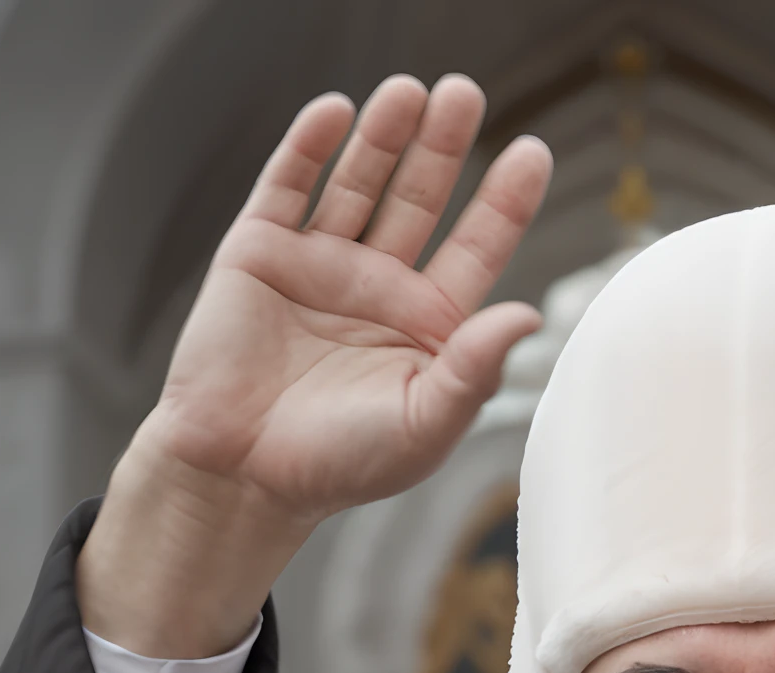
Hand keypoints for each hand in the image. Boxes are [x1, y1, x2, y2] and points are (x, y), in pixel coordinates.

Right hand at [78, 75, 551, 657]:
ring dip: (384, 136)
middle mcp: (380, 286)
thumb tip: (528, 316)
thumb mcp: (424, 424)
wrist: (240, 479)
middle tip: (465, 94)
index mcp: (428, 325)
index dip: (505, 201)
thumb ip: (475, 370)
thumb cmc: (338, 466)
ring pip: (360, 184)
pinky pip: (288, 188)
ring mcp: (319, 264)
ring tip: (409, 90)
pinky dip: (308, 148)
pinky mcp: (259, 255)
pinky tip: (336, 112)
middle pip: (421, 199)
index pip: (477, 248)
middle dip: (444, 147)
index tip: (534, 152)